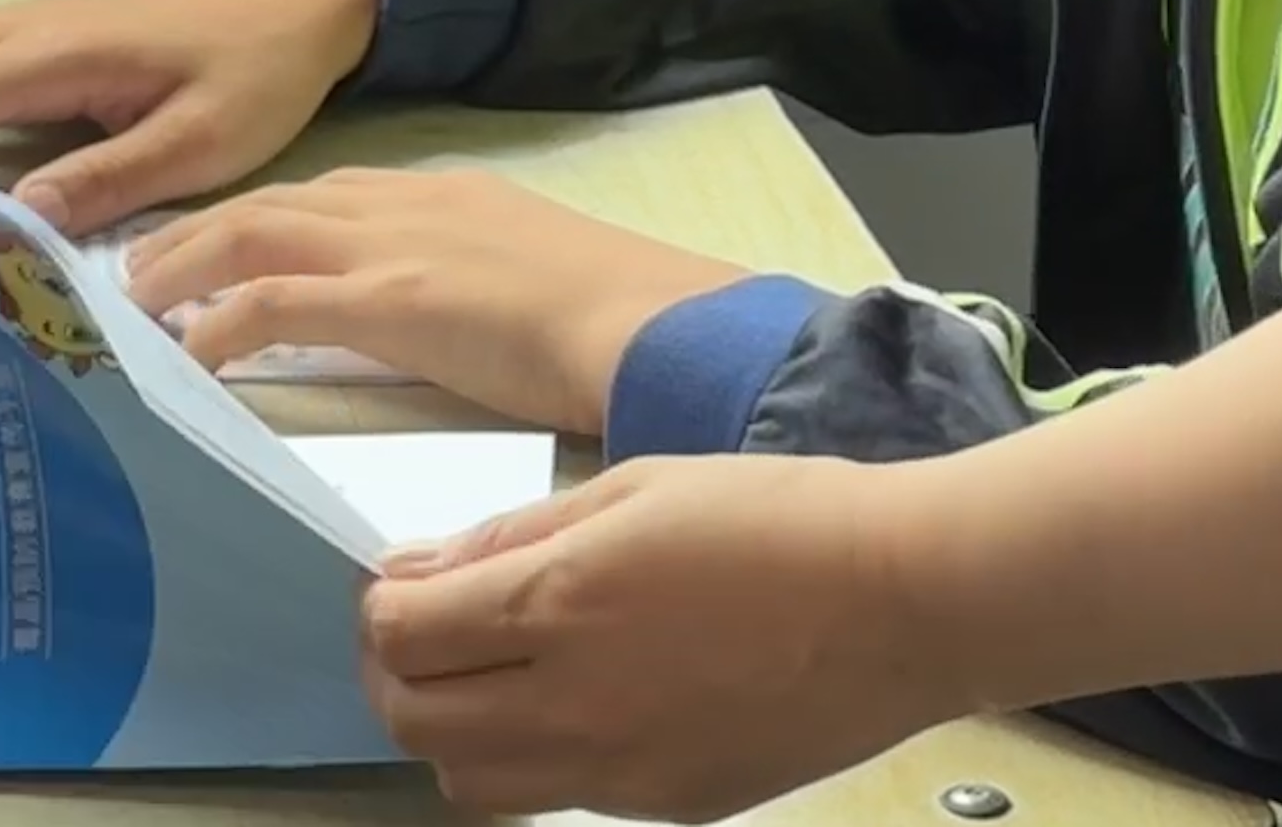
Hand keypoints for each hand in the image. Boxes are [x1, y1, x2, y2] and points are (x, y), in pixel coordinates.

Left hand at [120, 168, 749, 434]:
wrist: (646, 321)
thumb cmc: (609, 317)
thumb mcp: (528, 272)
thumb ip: (472, 282)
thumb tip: (446, 318)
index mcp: (442, 194)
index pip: (325, 194)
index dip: (259, 218)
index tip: (212, 246)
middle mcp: (406, 203)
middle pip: (272, 202)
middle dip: (198, 229)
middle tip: (138, 269)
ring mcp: (392, 247)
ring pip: (254, 233)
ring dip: (185, 264)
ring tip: (136, 303)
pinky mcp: (387, 299)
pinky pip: (271, 301)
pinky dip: (217, 322)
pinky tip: (187, 356)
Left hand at [360, 457, 969, 818]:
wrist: (902, 603)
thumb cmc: (779, 517)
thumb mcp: (637, 486)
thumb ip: (517, 534)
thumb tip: (421, 568)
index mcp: (561, 601)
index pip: (402, 634)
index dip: (378, 607)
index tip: (396, 582)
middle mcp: (573, 703)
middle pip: (413, 722)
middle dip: (394, 673)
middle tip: (420, 633)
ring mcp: (618, 771)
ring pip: (468, 785)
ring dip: (449, 732)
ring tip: (485, 678)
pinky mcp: (663, 808)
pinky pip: (554, 800)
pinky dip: (530, 760)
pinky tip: (573, 704)